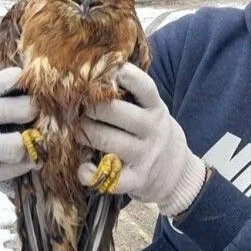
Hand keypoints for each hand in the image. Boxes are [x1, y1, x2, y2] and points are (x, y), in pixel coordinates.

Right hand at [0, 67, 39, 193]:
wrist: (19, 163)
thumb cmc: (28, 125)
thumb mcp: (31, 108)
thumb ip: (38, 97)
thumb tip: (60, 83)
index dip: (5, 81)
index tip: (19, 75)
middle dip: (16, 110)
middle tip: (34, 110)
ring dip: (16, 143)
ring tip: (33, 143)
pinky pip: (4, 170)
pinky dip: (23, 166)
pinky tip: (37, 162)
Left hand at [77, 63, 206, 215]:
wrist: (175, 171)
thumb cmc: (150, 132)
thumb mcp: (150, 110)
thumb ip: (131, 95)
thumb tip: (96, 70)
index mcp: (155, 108)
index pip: (144, 87)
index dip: (125, 75)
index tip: (105, 71)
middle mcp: (151, 130)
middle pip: (117, 113)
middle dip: (90, 107)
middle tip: (75, 106)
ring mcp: (145, 155)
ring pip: (108, 141)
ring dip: (85, 133)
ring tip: (74, 130)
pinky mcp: (136, 179)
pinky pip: (112, 179)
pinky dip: (92, 175)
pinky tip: (82, 169)